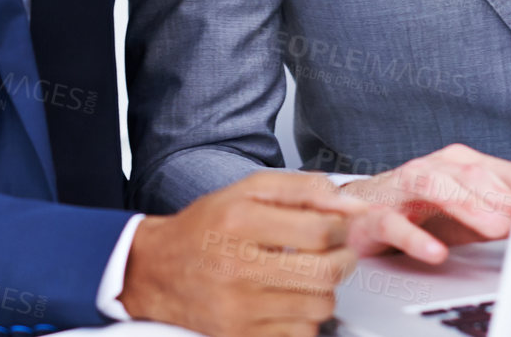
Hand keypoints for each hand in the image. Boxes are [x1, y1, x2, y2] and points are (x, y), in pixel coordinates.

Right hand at [120, 171, 365, 336]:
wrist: (157, 269)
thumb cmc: (207, 226)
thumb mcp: (250, 190)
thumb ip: (305, 189)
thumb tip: (352, 205)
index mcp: (241, 222)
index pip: (320, 231)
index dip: (341, 228)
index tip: (336, 227)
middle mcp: (238, 268)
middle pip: (325, 273)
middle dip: (342, 260)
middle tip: (334, 252)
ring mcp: (239, 308)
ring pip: (319, 307)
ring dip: (324, 290)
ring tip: (307, 275)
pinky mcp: (240, 336)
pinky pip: (301, 334)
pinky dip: (305, 317)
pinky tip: (290, 298)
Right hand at [341, 144, 510, 262]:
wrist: (357, 214)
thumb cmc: (419, 212)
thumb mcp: (466, 213)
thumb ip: (500, 213)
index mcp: (457, 164)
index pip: (499, 172)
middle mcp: (430, 169)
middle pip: (469, 173)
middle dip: (501, 196)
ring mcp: (400, 190)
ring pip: (434, 186)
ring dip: (468, 205)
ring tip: (495, 227)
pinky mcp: (374, 217)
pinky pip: (394, 225)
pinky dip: (417, 239)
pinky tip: (437, 253)